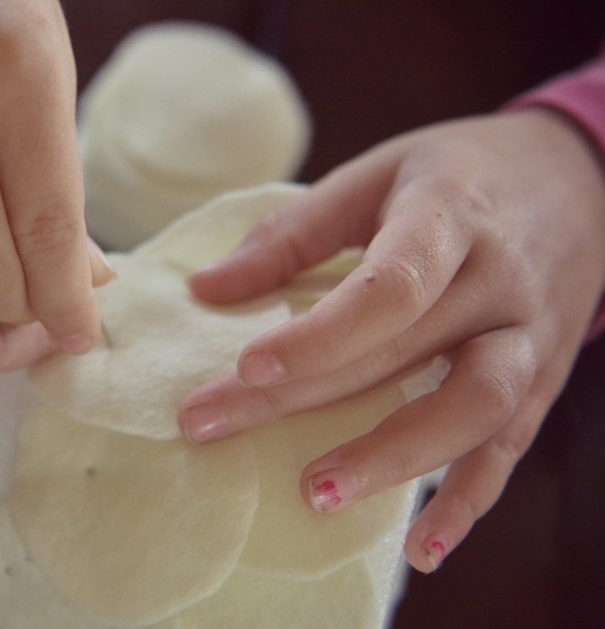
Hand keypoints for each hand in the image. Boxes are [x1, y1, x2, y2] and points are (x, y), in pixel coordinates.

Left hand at [178, 109, 604, 571]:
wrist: (577, 177)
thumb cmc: (456, 174)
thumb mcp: (376, 174)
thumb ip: (294, 233)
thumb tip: (205, 288)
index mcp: (449, 217)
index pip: (387, 287)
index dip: (317, 334)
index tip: (245, 368)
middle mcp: (498, 281)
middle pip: (401, 354)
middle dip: (299, 401)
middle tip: (209, 428)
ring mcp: (530, 334)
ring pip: (473, 409)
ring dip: (393, 460)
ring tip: (313, 494)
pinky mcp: (544, 377)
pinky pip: (511, 446)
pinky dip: (468, 502)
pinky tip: (419, 551)